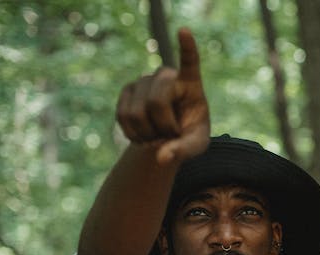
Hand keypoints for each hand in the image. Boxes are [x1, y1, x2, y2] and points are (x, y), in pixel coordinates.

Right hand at [115, 28, 209, 164]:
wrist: (168, 136)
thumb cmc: (189, 136)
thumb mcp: (195, 146)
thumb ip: (183, 151)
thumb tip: (161, 158)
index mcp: (191, 83)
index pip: (190, 62)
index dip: (186, 47)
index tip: (184, 30)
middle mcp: (166, 76)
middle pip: (157, 101)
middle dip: (163, 126)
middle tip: (171, 136)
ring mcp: (144, 80)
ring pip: (137, 112)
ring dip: (147, 134)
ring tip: (158, 137)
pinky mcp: (128, 91)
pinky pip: (123, 116)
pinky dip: (133, 134)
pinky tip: (143, 137)